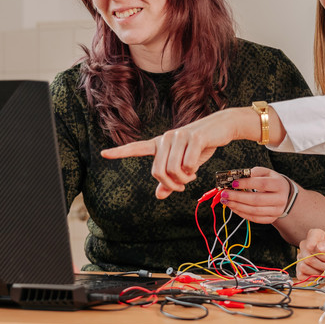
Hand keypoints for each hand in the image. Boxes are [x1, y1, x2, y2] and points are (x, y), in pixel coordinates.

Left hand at [101, 109, 243, 198]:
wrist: (221, 127)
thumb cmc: (200, 147)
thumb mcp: (185, 166)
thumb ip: (171, 180)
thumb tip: (159, 196)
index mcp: (160, 144)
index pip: (136, 148)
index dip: (120, 152)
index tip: (103, 154)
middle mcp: (166, 138)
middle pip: (158, 171)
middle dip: (172, 184)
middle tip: (183, 185)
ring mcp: (179, 136)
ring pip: (173, 170)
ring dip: (184, 180)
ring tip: (191, 176)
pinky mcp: (194, 137)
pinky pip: (187, 164)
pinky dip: (192, 171)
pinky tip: (197, 168)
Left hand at [217, 167, 293, 223]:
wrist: (284, 194)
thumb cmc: (270, 181)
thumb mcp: (265, 173)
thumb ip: (253, 173)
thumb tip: (237, 177)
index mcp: (279, 184)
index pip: (262, 184)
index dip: (247, 183)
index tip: (233, 183)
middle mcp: (280, 199)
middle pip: (256, 200)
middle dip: (238, 197)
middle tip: (224, 194)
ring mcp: (276, 211)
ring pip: (254, 211)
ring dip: (237, 206)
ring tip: (226, 201)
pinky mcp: (271, 219)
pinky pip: (254, 218)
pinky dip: (241, 213)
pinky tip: (233, 207)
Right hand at [296, 228, 324, 280]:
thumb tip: (319, 248)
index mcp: (314, 235)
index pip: (311, 246)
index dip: (323, 255)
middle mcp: (304, 245)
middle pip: (308, 258)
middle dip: (324, 265)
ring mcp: (300, 257)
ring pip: (304, 267)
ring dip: (318, 272)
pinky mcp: (299, 270)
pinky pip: (302, 276)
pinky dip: (313, 278)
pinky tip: (321, 274)